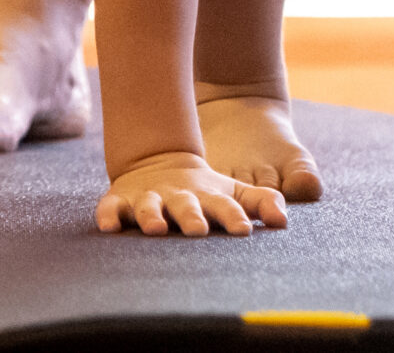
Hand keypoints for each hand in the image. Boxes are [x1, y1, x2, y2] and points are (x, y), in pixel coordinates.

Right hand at [96, 151, 285, 235]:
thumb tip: (284, 220)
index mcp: (207, 197)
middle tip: (198, 231)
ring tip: (156, 230)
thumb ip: (260, 203)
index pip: (225, 206)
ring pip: (149, 208)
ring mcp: (148, 198)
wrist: (159, 161)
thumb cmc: (204, 190)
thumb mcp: (232, 192)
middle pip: (186, 206)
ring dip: (152, 217)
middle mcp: (178, 198)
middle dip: (192, 218)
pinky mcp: (120, 201)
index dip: (234, 216)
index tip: (244, 231)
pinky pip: (111, 208)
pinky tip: (109, 227)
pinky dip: (109, 215)